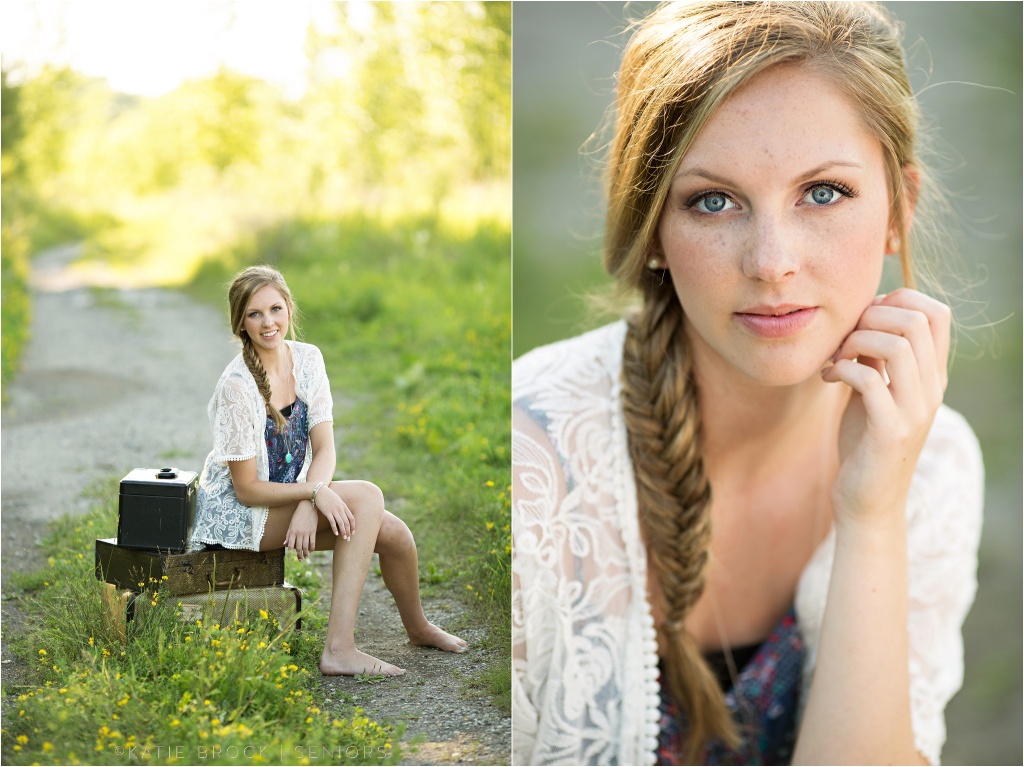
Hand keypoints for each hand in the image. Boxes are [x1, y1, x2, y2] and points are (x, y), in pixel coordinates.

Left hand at [284, 502, 317, 559]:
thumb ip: (288, 535)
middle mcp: (299, 533)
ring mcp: (307, 532)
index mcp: (292, 531)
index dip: (291, 551)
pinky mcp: (313, 531)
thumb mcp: (291, 524)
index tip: (292, 554)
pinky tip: (311, 551)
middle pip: (299, 547)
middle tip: (300, 559)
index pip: (291, 545)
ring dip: (306, 553)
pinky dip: (312, 548)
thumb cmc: (298, 515)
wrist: (308, 506)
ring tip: (306, 557)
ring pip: (306, 546)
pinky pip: (313, 542)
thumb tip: (284, 544)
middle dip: (299, 555)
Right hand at [311, 484, 355, 541]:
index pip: (351, 518)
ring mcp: (334, 510)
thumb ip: (341, 507)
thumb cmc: (328, 496)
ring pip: (341, 523)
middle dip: (348, 531)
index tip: (353, 533)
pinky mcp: (327, 512)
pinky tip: (336, 533)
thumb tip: (344, 514)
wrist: (319, 491)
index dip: (353, 526)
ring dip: (343, 531)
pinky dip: (335, 528)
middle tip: (348, 539)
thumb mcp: (337, 500)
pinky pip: (332, 522)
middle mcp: (340, 508)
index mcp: (344, 506)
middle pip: (347, 522)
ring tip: (344, 538)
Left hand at [821, 288, 950, 524]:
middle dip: (871, 316)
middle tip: (844, 338)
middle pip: (916, 320)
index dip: (898, 300)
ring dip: (855, 341)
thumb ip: (875, 357)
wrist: (866, 500)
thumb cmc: (865, 441)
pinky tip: (827, 378)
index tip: (863, 319)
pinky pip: (869, 379)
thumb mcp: (874, 390)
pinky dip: (841, 368)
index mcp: (931, 375)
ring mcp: (914, 409)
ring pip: (897, 344)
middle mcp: (931, 388)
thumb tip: (865, 316)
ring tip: (836, 357)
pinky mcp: (890, 430)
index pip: (937, 313)